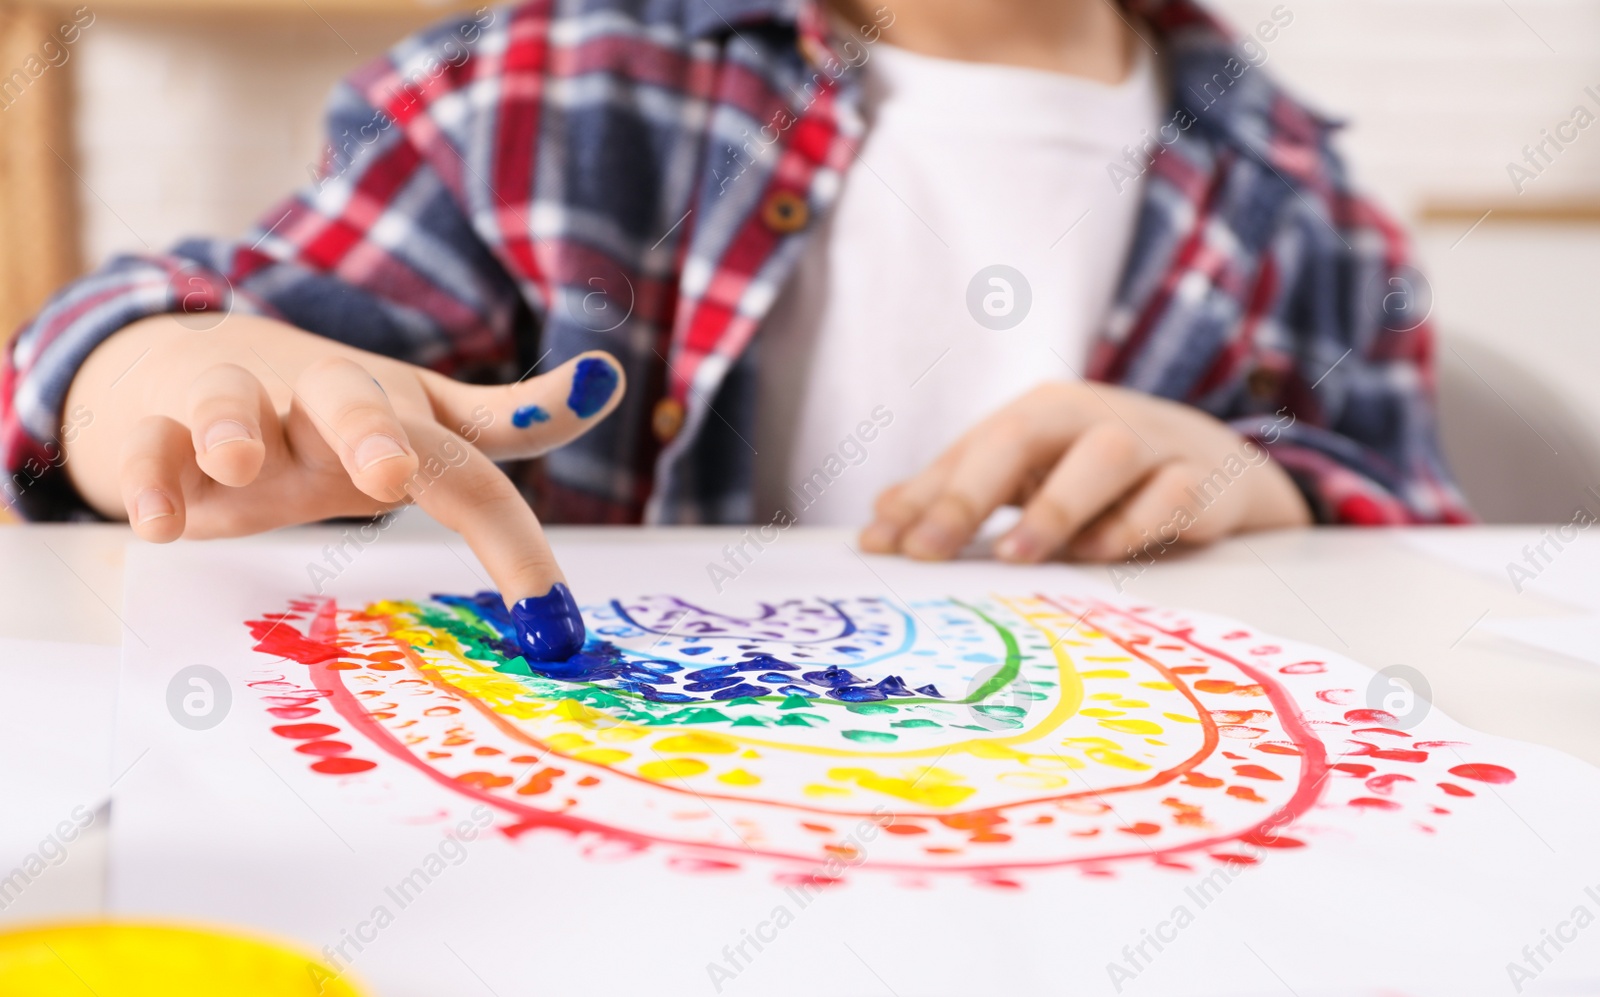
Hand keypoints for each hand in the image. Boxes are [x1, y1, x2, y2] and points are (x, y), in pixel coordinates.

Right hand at [63, 314, 624, 657]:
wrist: (193, 361)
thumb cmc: (332, 412)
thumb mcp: (426, 415)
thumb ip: (512, 419)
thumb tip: (610, 380)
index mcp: (399, 412)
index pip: (470, 469)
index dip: (514, 539)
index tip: (552, 621)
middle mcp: (322, 403)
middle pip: (349, 398)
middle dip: (370, 430)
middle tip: (389, 473)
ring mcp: (241, 413)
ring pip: (232, 400)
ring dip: (235, 426)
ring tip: (240, 464)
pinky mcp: (163, 432)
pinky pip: (150, 447)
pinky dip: (147, 475)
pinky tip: (156, 522)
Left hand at [859, 381, 1309, 562]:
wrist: (1217, 466)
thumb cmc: (1100, 474)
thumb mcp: (1029, 476)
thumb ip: (958, 494)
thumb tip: (880, 519)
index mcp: (1040, 411)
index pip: (970, 449)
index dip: (922, 497)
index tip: (879, 545)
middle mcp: (1090, 416)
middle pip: (1023, 435)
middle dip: (968, 494)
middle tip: (925, 551)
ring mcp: (1152, 443)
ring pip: (1105, 456)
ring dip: (1055, 505)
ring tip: (1011, 555)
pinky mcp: (1202, 481)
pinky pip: (1171, 497)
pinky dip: (1135, 525)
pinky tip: (1099, 554)